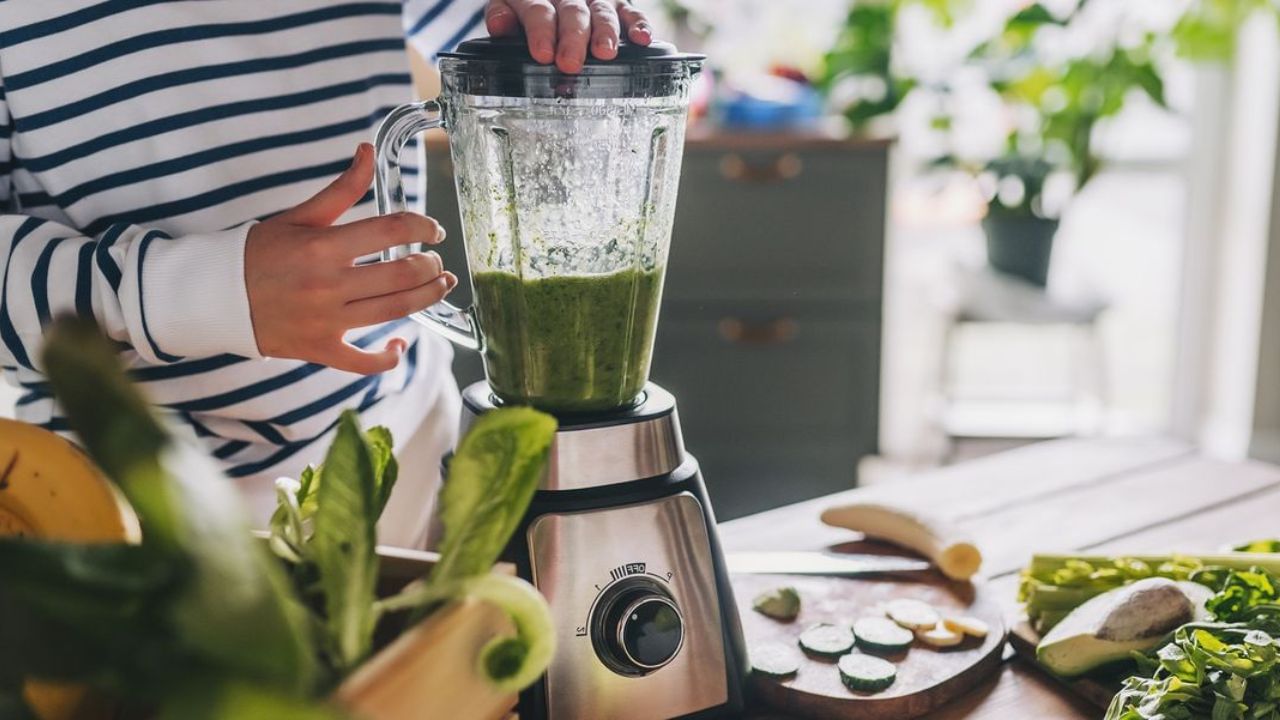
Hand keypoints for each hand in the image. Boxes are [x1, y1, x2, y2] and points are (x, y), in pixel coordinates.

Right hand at [245, 143, 455, 374]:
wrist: (215, 296)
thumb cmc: (260, 253)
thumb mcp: (300, 216)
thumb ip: (341, 188)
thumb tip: (367, 150)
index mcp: (324, 247)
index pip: (391, 230)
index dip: (423, 227)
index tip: (433, 230)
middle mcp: (329, 284)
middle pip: (402, 274)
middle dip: (431, 265)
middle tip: (437, 261)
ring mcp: (327, 320)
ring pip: (395, 311)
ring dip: (427, 298)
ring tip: (440, 286)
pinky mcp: (321, 349)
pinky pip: (364, 362)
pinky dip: (389, 356)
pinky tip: (400, 343)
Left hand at [486, 0, 653, 72]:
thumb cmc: (530, 7)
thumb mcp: (509, 6)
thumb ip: (503, 15)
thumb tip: (499, 25)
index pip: (538, 11)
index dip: (540, 32)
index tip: (543, 54)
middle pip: (573, 13)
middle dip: (572, 38)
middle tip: (570, 63)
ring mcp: (596, 0)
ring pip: (603, 13)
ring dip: (605, 33)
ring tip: (605, 53)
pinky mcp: (619, 5)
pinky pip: (632, 13)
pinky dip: (639, 25)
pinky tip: (642, 40)